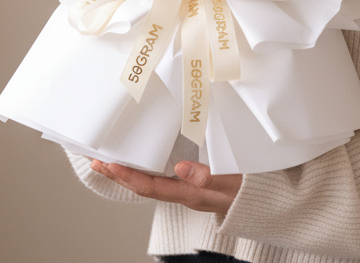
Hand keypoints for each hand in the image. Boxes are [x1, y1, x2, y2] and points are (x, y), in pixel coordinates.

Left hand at [90, 158, 241, 215]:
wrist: (263, 199)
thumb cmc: (247, 190)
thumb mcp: (230, 182)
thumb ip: (206, 176)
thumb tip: (179, 167)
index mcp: (188, 193)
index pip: (150, 186)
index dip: (128, 175)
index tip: (109, 164)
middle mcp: (183, 192)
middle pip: (143, 185)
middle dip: (118, 174)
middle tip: (96, 161)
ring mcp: (186, 187)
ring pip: (149, 181)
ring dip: (128, 171)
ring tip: (109, 161)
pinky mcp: (192, 180)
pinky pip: (161, 176)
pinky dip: (145, 167)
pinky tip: (140, 160)